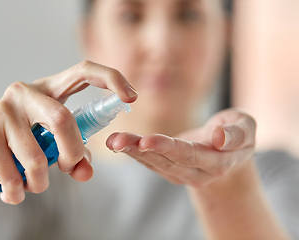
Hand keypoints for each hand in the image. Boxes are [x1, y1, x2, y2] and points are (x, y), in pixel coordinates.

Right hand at [0, 61, 137, 203]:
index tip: (131, 97)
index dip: (111, 78)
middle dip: (72, 153)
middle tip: (68, 167)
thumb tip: (86, 172)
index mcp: (48, 89)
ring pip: (37, 156)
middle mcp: (25, 93)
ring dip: (41, 182)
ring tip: (33, 184)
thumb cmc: (20, 145)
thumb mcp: (52, 146)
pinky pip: (13, 174)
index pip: (83, 70)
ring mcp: (3, 111)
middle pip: (63, 120)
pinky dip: (18, 191)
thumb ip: (75, 155)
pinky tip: (14, 191)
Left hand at [106, 109, 255, 187]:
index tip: (147, 140)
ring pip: (155, 162)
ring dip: (132, 151)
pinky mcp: (169, 168)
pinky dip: (133, 152)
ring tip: (112, 140)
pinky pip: (150, 161)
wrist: (227, 152)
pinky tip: (117, 143)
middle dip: (141, 150)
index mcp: (217, 161)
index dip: (168, 148)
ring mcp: (181, 172)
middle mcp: (197, 171)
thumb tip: (221, 137)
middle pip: (166, 161)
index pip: (190, 155)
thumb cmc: (237, 134)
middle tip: (117, 140)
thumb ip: (238, 133)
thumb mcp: (247, 127)